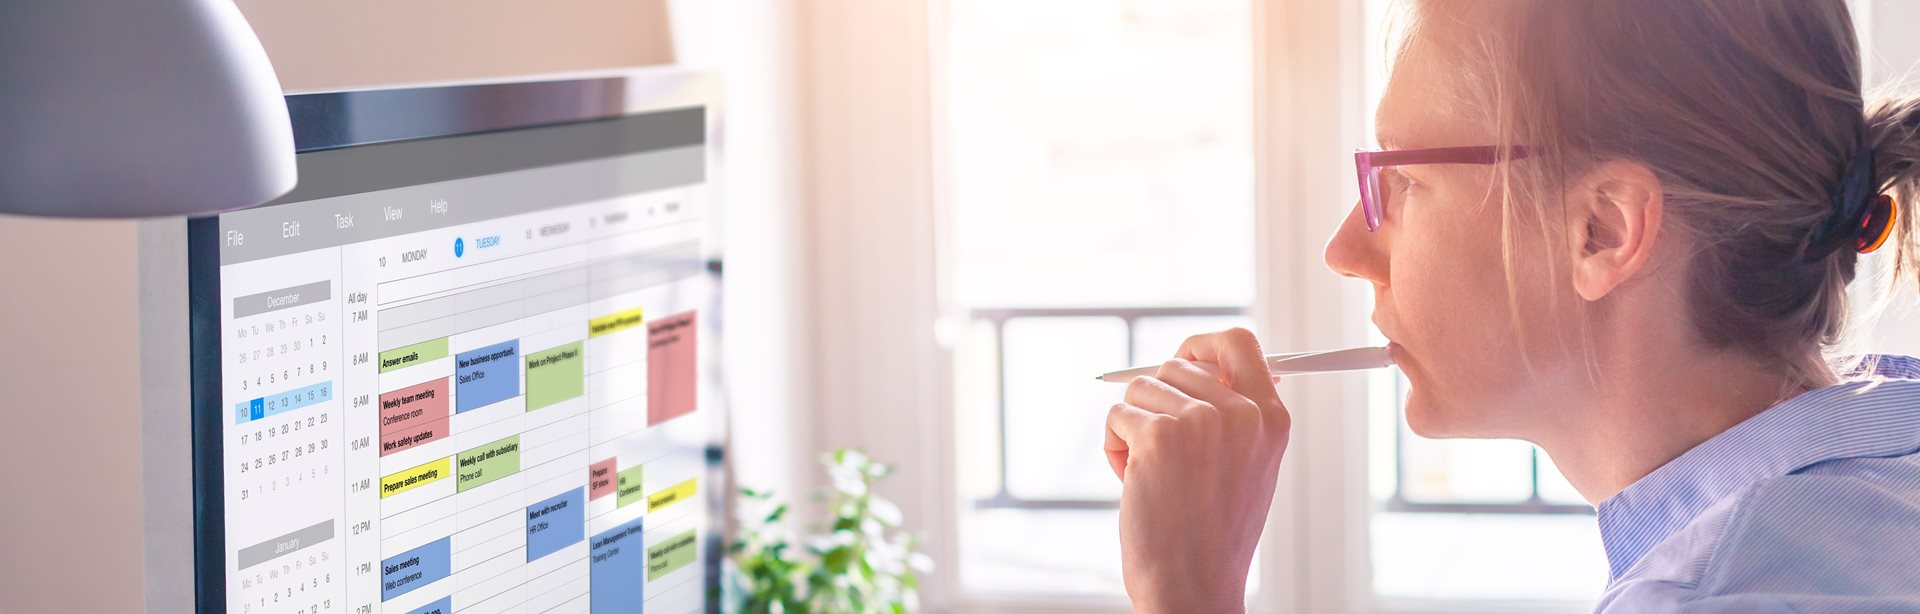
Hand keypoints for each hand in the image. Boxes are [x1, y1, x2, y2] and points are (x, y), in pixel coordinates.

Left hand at [1104, 328, 1290, 613]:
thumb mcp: (1249, 467)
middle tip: (1162, 452)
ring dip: (1133, 428)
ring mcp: (1200, 422)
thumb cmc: (1212, 534)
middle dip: (1156, 402)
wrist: (1193, 584)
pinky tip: (1133, 483)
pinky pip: (1117, 415)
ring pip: (1140, 389)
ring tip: (1152, 474)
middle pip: (1176, 365)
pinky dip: (1114, 448)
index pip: (1239, 343)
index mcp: (1271, 419)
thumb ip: (1236, 414)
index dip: (1202, 346)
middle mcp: (1241, 413)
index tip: (1182, 359)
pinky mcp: (1159, 435)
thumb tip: (1203, 362)